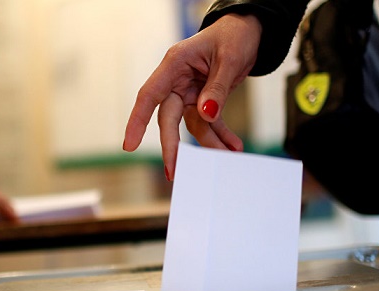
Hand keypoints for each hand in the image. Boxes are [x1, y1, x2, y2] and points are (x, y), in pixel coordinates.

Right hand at [123, 13, 261, 179]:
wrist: (249, 31)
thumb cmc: (233, 36)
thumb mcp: (229, 59)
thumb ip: (216, 89)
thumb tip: (206, 114)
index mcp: (175, 64)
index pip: (149, 95)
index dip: (137, 121)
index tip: (129, 146)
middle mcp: (177, 81)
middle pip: (168, 118)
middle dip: (173, 146)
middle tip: (175, 171)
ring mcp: (189, 93)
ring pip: (192, 126)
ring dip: (209, 142)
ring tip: (228, 153)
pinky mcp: (203, 101)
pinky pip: (209, 123)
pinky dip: (221, 135)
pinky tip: (232, 145)